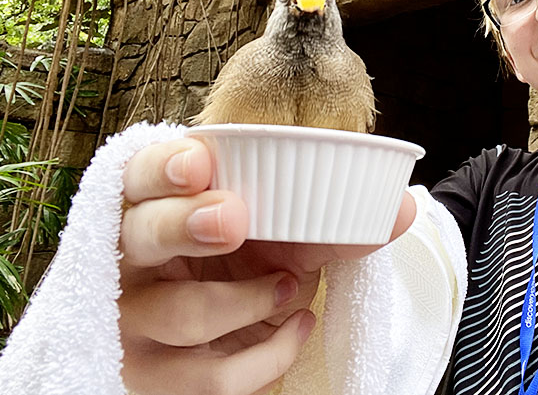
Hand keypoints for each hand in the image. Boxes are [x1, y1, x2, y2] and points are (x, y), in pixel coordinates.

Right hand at [118, 137, 415, 394]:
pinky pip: (211, 377)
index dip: (163, 169)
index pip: (138, 176)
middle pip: (141, 236)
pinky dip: (269, 355)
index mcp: (153, 206)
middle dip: (186, 224)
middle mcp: (132, 261)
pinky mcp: (154, 379)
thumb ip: (333, 221)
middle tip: (234, 220)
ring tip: (287, 285)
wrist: (226, 336)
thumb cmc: (246, 266)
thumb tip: (406, 207)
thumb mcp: (282, 237)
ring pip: (180, 313)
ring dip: (247, 301)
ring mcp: (136, 324)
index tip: (201, 163)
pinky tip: (298, 327)